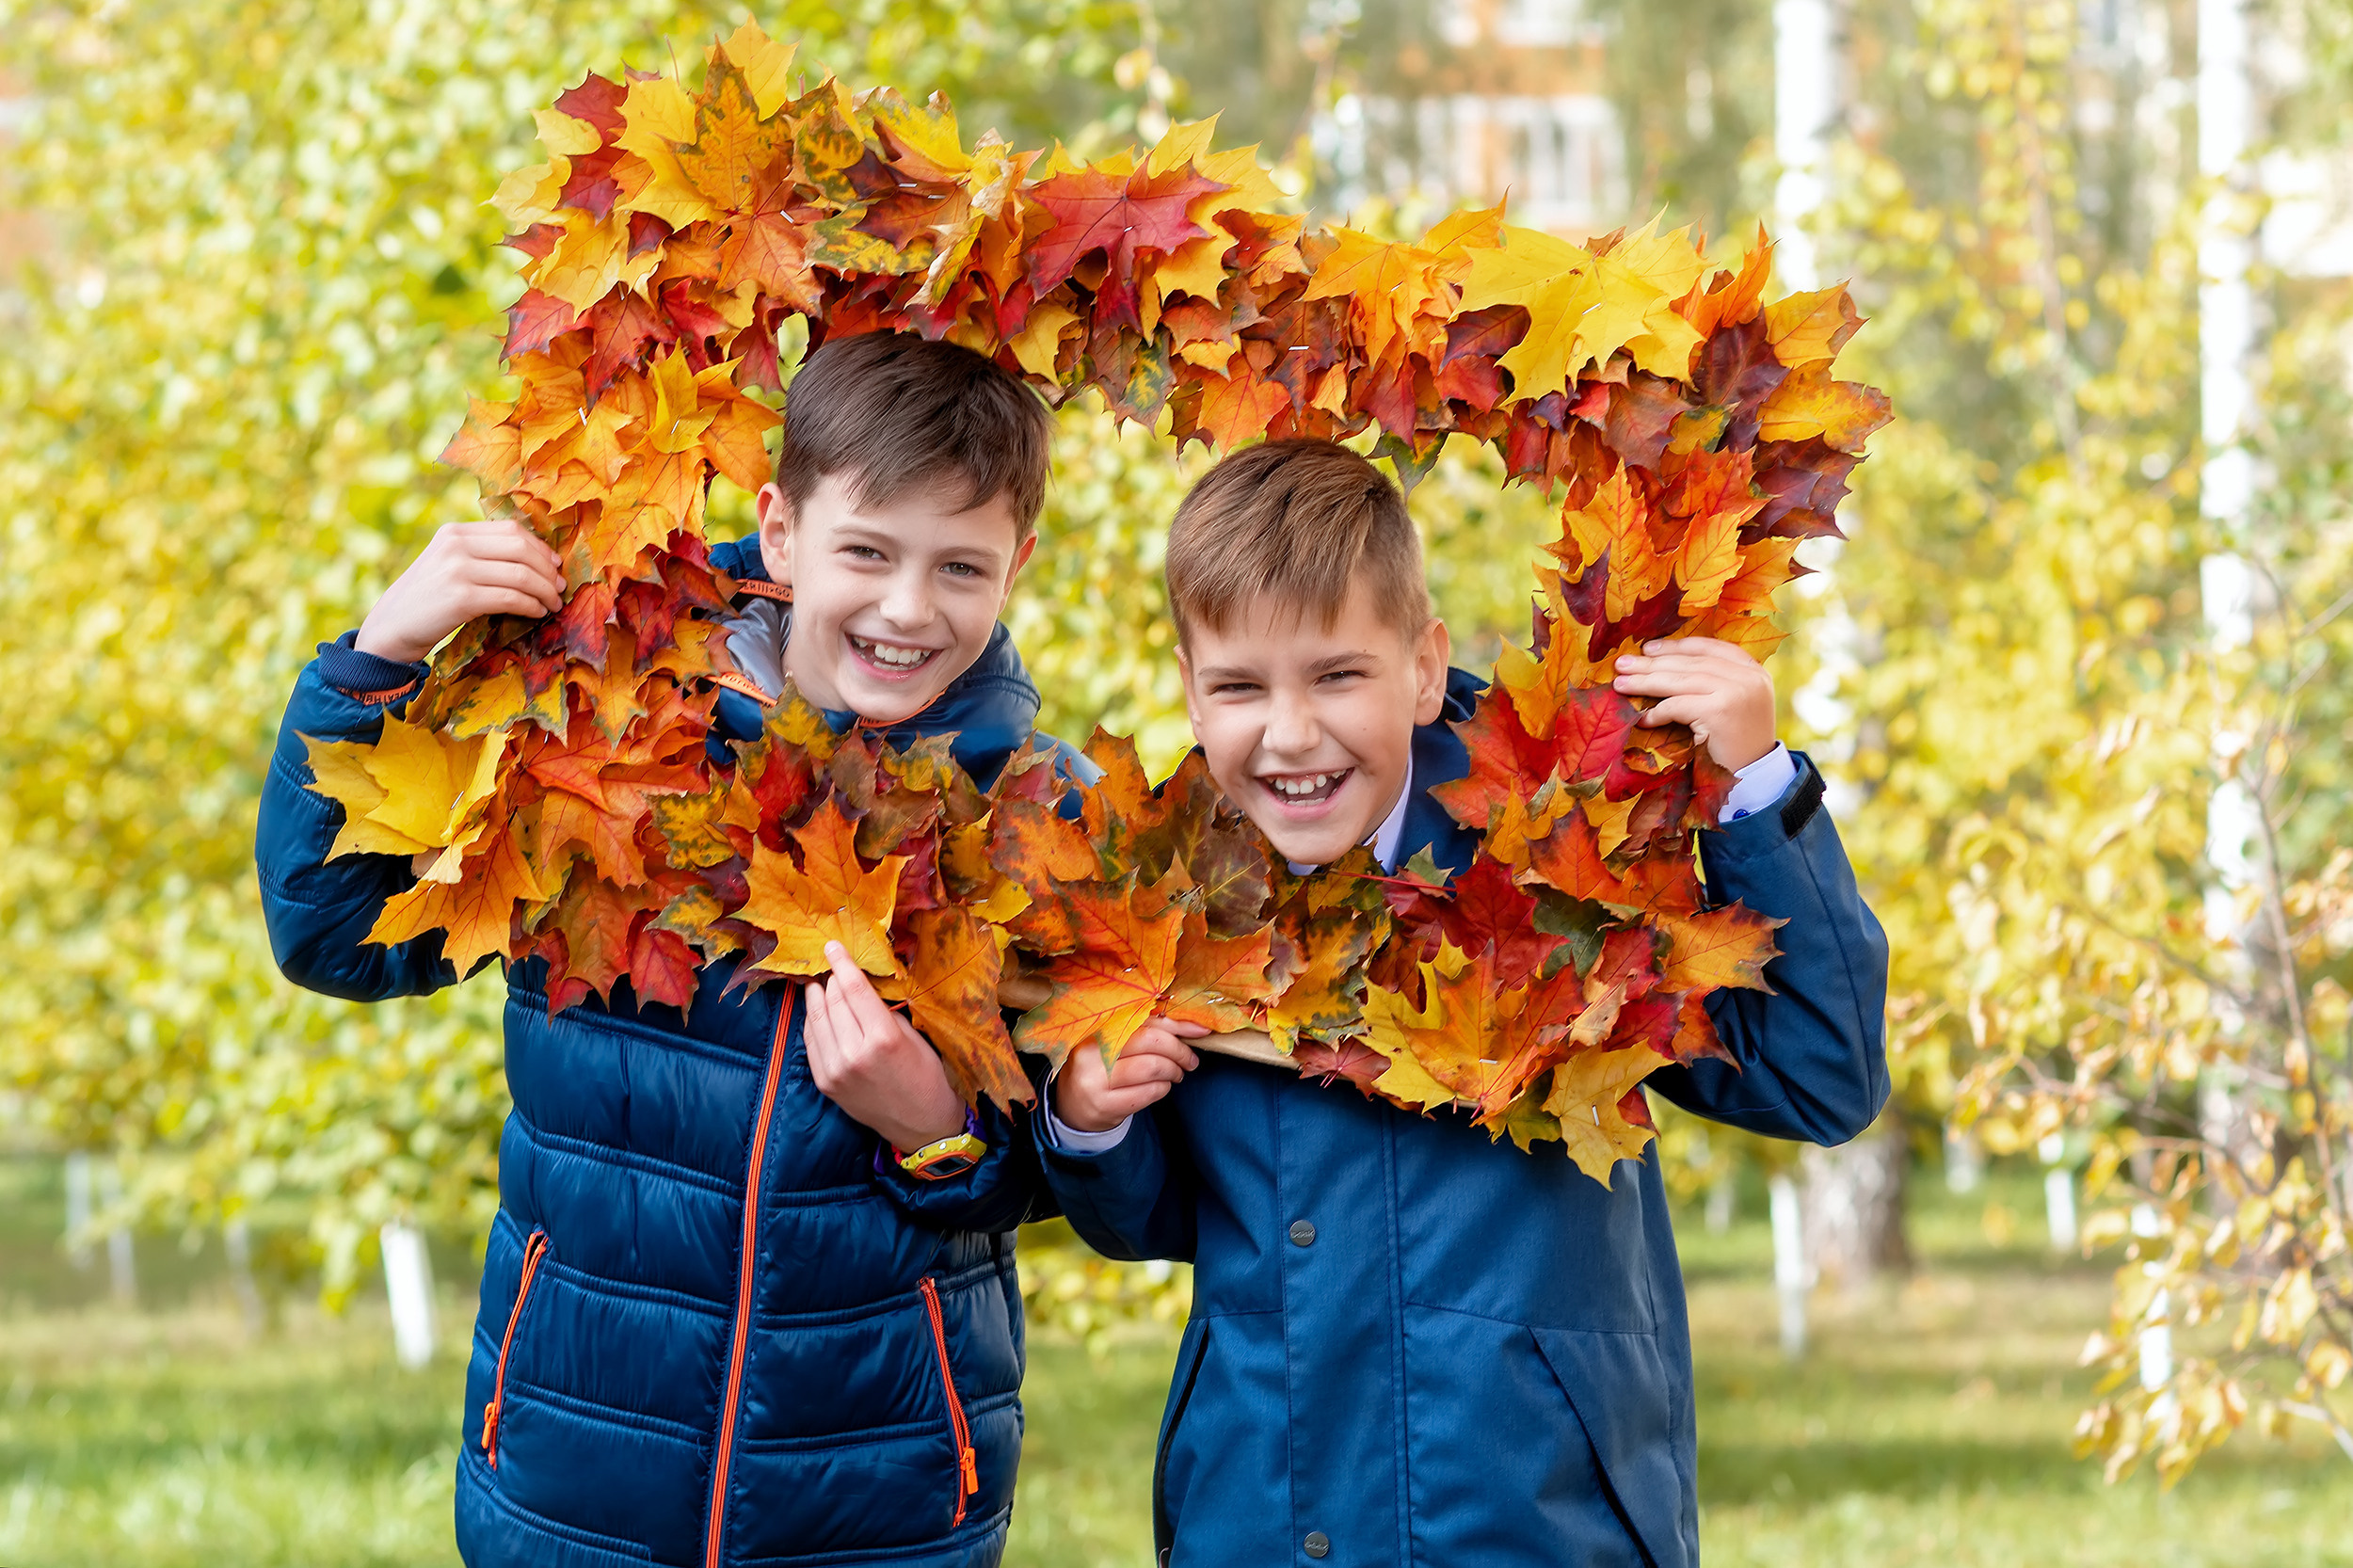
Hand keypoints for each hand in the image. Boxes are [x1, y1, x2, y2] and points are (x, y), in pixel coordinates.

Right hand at [354, 520, 564, 663]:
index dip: (540, 548)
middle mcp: (456, 545)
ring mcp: (457, 570)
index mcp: (454, 531)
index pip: (510, 530)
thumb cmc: (428, 599)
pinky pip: (511, 598)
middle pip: (521, 549)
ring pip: (521, 574)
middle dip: (548, 570)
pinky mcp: (462, 598)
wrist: (392, 627)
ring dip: (545, 591)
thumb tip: (536, 558)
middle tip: (560, 588)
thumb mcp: (448, 564)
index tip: (555, 565)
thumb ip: (480, 554)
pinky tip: (537, 613)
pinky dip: (531, 606)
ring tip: (554, 604)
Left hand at [801, 942, 967, 1153]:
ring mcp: (835, 1070)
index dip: (842, 963)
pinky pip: (811, 1042)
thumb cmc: (926, 1076)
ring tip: (818, 983)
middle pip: (833, 1001)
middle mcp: (855, 1053)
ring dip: (816, 997)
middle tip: (828, 963)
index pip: (854, 989)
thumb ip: (883, 1012)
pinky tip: (817, 1010)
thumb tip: (859, 987)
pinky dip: (812, 1022)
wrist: (919, 1125)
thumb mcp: (913, 1037)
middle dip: (830, 978)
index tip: (832, 946)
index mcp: (883, 1038)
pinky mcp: (825, 1082)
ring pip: (817, 1019)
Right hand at [1054, 1020, 1205, 1133]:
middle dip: (1179, 1050)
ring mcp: (1096, 1080)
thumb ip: (1143, 1030)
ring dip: (1174, 1071)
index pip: (1143, 1019)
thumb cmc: (1101, 1066)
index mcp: (1095, 1028)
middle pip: (1150, 1042)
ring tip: (1177, 1074)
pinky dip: (1163, 1088)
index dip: (1175, 1024)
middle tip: (1190, 1060)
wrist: (1072, 1105)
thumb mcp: (1113, 1042)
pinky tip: (1161, 1086)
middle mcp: (1091, 1052)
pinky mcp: (1104, 1105)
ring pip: (1152, 1068)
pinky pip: (1149, 1092)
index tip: (1199, 1031)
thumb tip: (1192, 1027)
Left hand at [1611, 637, 1776, 770]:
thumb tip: (1664, 665)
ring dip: (1645, 682)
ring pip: (1680, 681)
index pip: (1711, 648)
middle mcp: (1749, 678)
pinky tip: (1641, 718)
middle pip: (1691, 663)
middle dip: (1653, 663)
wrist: (1756, 781)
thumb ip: (1714, 684)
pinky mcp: (1720, 711)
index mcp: (1754, 672)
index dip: (1678, 646)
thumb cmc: (1738, 747)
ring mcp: (1736, 692)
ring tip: (1620, 683)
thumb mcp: (1734, 706)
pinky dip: (1656, 712)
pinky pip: (1677, 706)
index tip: (1650, 648)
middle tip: (1622, 663)